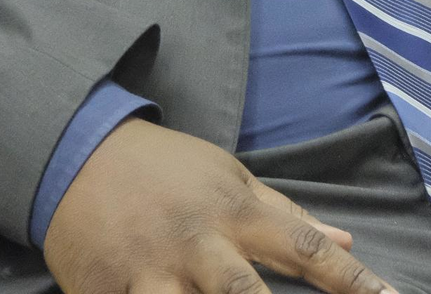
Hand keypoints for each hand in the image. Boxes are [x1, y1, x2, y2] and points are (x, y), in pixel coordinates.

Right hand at [42, 120, 394, 293]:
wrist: (78, 151)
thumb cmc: (167, 169)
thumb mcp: (229, 176)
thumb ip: (287, 215)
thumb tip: (346, 240)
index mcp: (234, 212)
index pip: (305, 249)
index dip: (353, 280)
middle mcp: (196, 243)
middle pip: (244, 293)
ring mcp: (148, 271)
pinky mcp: (105, 290)